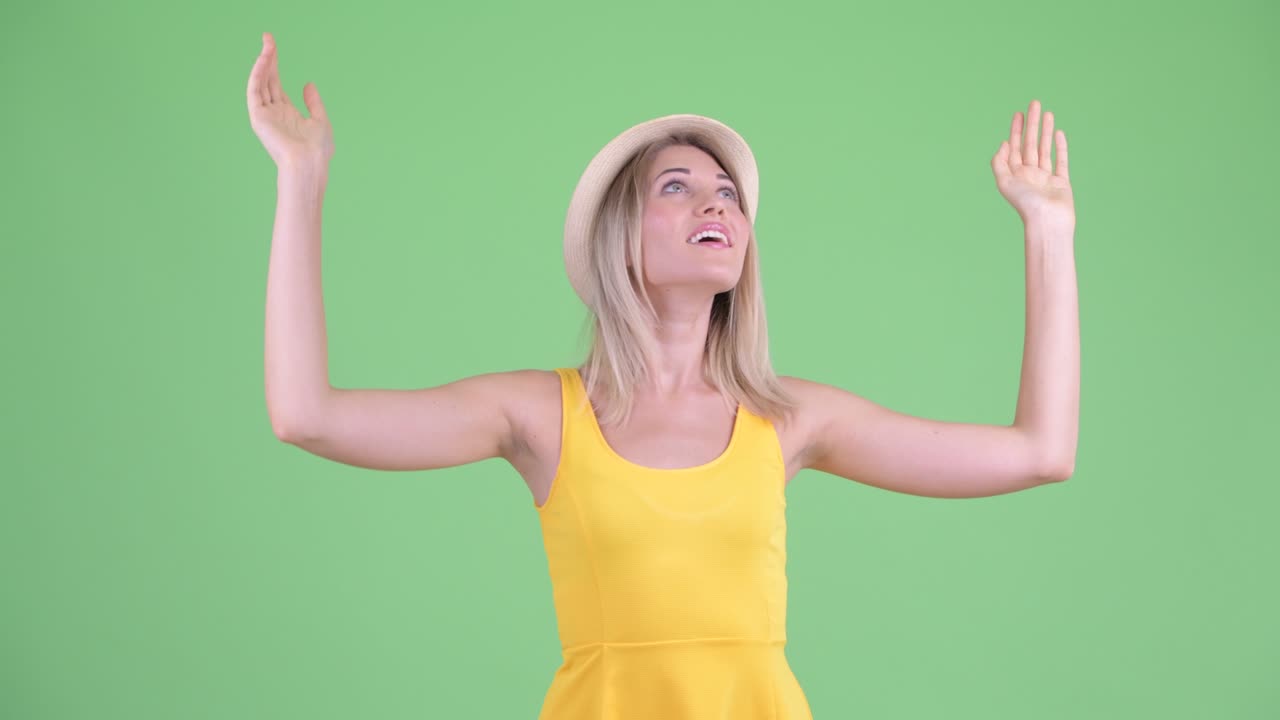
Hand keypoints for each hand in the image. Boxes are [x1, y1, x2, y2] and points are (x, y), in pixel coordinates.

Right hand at [246, 32, 333, 169]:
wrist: (309, 164)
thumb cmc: (318, 149)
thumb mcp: (320, 121)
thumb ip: (313, 102)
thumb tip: (308, 84)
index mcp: (287, 113)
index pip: (276, 83)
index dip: (275, 64)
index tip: (274, 45)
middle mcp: (273, 112)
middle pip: (267, 79)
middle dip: (268, 58)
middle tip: (268, 37)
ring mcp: (264, 114)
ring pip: (260, 82)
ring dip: (263, 61)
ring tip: (268, 43)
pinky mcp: (258, 116)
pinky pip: (254, 90)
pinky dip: (258, 73)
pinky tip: (263, 58)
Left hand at [991, 99, 1073, 228]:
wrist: (1048, 221)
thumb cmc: (1025, 204)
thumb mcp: (1004, 182)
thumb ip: (999, 163)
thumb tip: (1003, 144)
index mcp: (1014, 174)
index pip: (1014, 146)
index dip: (1015, 130)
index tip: (1018, 113)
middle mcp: (1029, 174)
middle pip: (1030, 143)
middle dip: (1031, 124)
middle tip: (1034, 103)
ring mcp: (1046, 177)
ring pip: (1045, 148)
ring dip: (1045, 130)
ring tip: (1047, 113)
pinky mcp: (1061, 182)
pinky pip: (1060, 160)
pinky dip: (1060, 146)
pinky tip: (1058, 132)